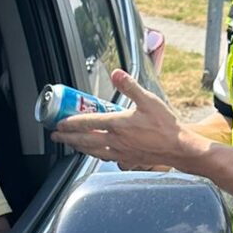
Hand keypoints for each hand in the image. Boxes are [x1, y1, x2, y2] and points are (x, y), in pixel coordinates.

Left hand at [51, 69, 198, 172]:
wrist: (178, 148)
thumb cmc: (165, 125)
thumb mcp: (148, 100)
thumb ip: (130, 86)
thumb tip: (116, 73)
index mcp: (118, 124)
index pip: (88, 123)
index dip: (71, 122)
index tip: (59, 122)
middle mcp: (116, 140)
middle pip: (85, 140)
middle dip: (68, 138)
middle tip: (55, 136)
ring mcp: (121, 152)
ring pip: (93, 151)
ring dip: (78, 147)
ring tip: (69, 144)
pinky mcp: (128, 160)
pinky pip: (105, 158)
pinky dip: (94, 155)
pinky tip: (93, 154)